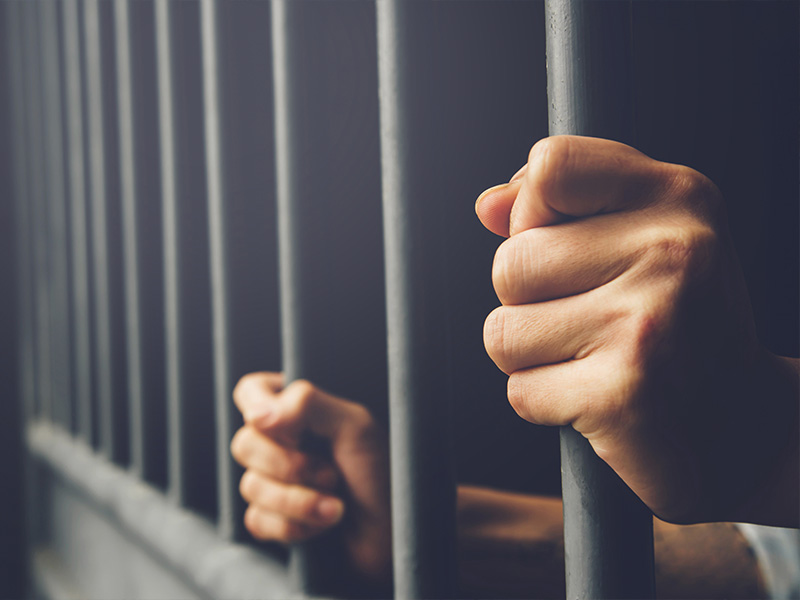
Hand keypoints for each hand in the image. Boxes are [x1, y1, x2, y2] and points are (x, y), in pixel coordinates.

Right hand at [231, 373, 391, 580]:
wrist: (394, 536)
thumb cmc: (383, 474)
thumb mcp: (354, 427)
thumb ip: (307, 405)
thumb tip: (257, 415)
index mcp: (299, 410)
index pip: (252, 391)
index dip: (256, 406)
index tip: (275, 424)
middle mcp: (282, 442)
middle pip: (244, 443)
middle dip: (288, 466)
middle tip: (331, 474)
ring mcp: (275, 482)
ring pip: (250, 486)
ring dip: (298, 501)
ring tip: (337, 507)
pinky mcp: (273, 519)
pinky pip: (257, 520)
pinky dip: (294, 526)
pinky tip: (323, 526)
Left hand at [476, 135, 798, 524]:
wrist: (742, 422)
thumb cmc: (678, 323)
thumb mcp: (640, 235)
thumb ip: (559, 206)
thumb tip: (489, 207)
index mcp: (675, 196)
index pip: (551, 167)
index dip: (534, 215)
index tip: (568, 248)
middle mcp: (671, 251)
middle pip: (509, 264)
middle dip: (529, 304)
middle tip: (593, 322)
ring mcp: (647, 322)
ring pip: (503, 332)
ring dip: (534, 358)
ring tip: (596, 359)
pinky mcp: (624, 394)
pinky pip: (521, 392)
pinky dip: (548, 405)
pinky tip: (599, 399)